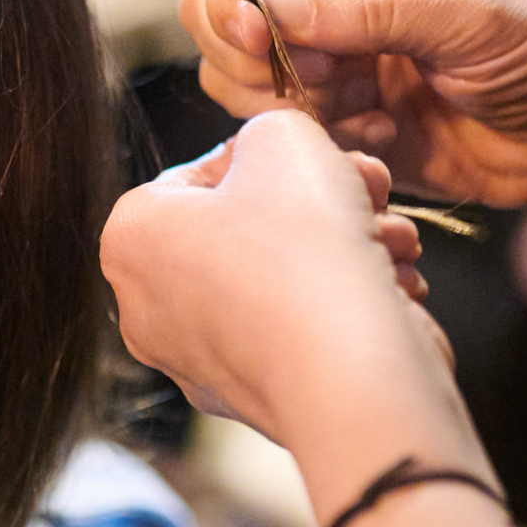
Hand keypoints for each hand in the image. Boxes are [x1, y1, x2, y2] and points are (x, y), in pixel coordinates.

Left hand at [102, 112, 456, 473]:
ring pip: (281, 276)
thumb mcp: (285, 138)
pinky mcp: (255, 397)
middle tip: (372, 188)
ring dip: (348, 245)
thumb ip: (270, 129)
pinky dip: (345, 303)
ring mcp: (198, 359)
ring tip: (394, 239)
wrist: (353, 375)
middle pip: (245, 226)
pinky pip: (298, 330)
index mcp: (132, 238)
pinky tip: (391, 288)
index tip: (322, 159)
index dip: (271, 158)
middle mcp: (148, 305)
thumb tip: (274, 154)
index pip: (198, 173)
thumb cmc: (305, 247)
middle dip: (321, 201)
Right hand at [183, 0, 526, 252]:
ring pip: (244, 84)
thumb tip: (269, 5)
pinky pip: (287, 132)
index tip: (259, 43)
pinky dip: (325, 140)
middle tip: (324, 83)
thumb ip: (368, 9)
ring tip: (370, 112)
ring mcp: (330, 55)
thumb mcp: (468, 15)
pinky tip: (385, 135)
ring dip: (297, 106)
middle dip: (259, 62)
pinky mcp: (338, 115)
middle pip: (226, 22)